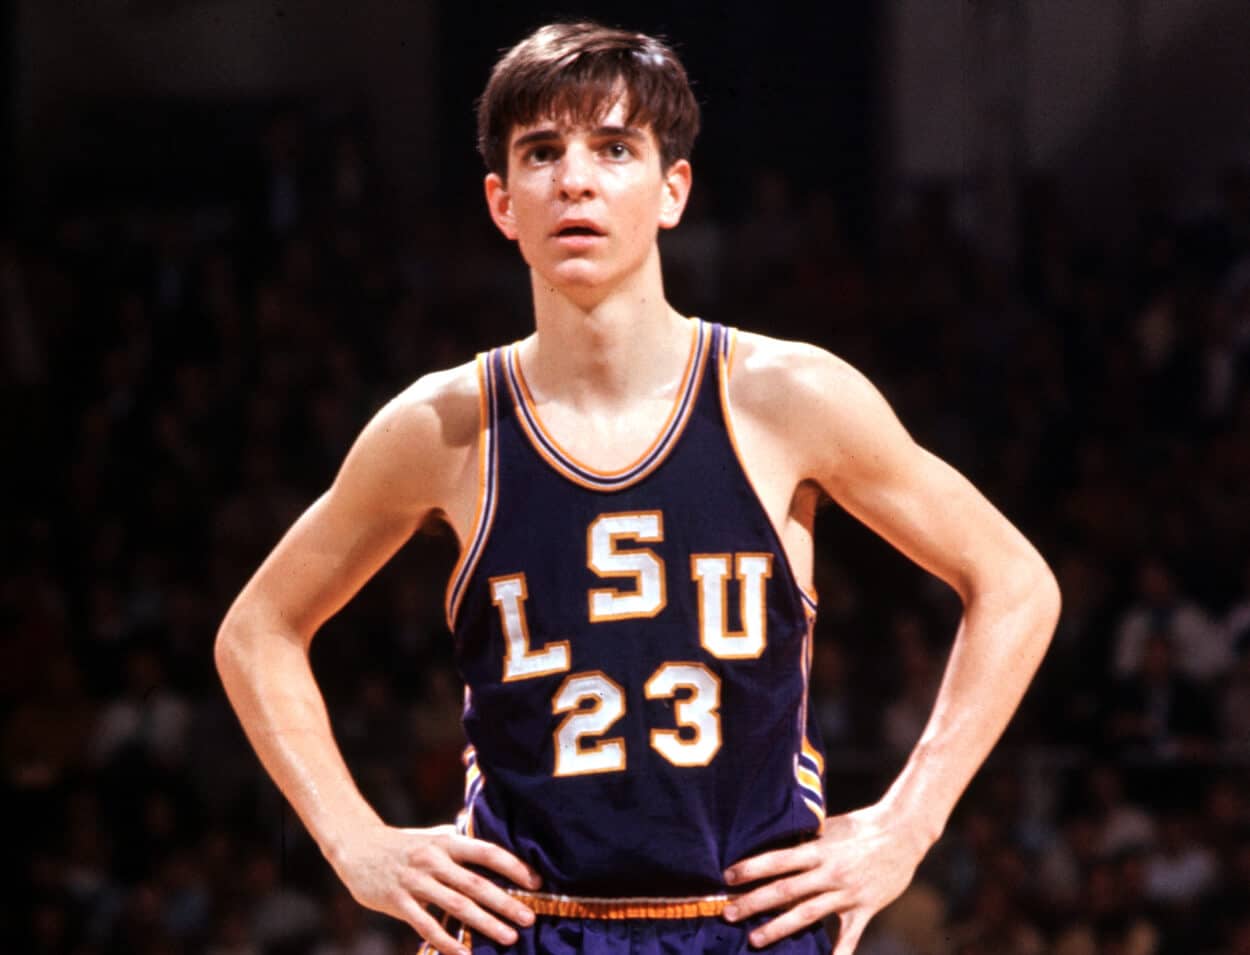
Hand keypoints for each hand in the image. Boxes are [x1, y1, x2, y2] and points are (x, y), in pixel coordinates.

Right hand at [327, 822, 541, 954]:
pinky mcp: (398, 902)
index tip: (535, 881)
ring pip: (456, 906)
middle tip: (529, 918)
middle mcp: (433, 860)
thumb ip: (458, 843)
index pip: (486, 851)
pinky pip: (426, 926)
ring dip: (485, 923)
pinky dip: (447, 943)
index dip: (512, 866)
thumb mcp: (431, 835)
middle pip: (476, 883)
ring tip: (508, 937)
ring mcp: (415, 882)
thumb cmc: (401, 843)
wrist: (356, 845)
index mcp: (445, 841)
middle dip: (505, 902)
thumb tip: (490, 849)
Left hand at [722, 804, 929, 953]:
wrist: (903, 832)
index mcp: (819, 849)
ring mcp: (847, 893)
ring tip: (754, 939)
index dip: (752, 869)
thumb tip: (774, 846)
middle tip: (728, 912)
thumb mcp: (829, 827)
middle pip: (786, 890)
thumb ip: (805, 841)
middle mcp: (830, 872)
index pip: (778, 860)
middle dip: (754, 902)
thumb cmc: (861, 825)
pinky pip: (849, 936)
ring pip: (808, 914)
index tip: (728, 877)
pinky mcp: (865, 908)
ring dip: (779, 927)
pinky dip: (837, 954)